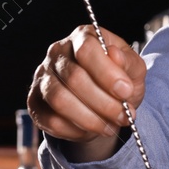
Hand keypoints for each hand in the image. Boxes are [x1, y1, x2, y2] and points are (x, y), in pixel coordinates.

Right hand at [27, 25, 143, 161]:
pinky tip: (91, 131)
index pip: (87, 49)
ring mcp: (43, 77)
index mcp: (82, 37)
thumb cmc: (117, 80)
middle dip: (104, 102)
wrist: (103, 100)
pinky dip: (75, 130)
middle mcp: (57, 53)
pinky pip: (51, 120)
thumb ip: (128, 62)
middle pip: (74, 78)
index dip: (107, 73)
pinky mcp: (35, 102)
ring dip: (90, 119)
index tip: (126, 91)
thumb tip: (115, 55)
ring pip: (60, 101)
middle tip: (124, 115)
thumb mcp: (132, 69)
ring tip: (110, 126)